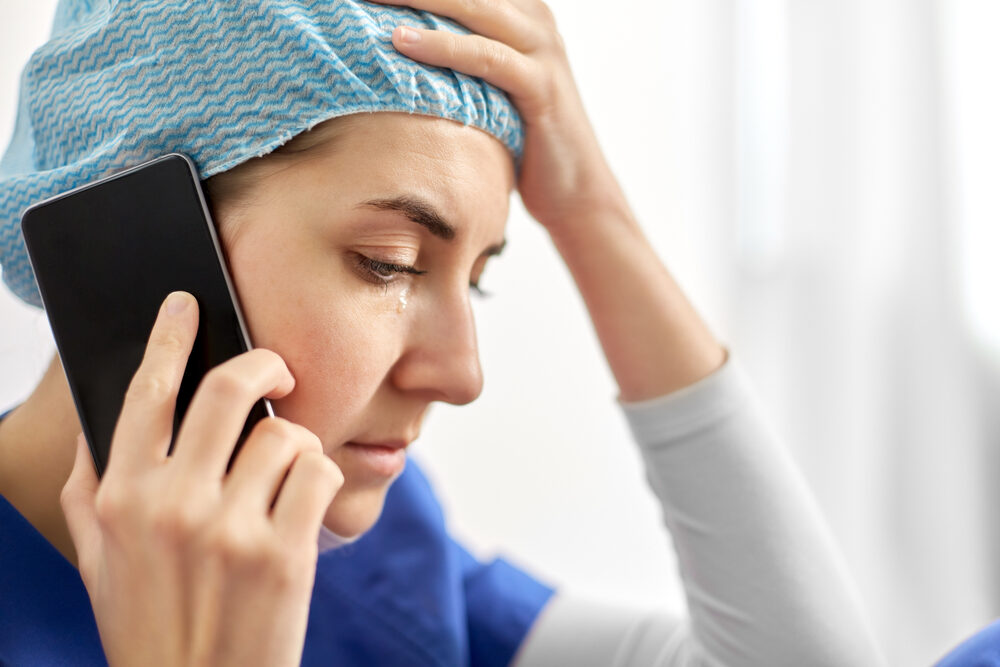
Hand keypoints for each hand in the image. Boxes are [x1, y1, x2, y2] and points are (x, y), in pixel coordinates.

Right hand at [59, 292, 343, 666]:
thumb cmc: (149, 624)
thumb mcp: (99, 559)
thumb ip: (93, 488)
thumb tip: (103, 420)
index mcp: (122, 499)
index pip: (145, 394)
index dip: (169, 338)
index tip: (187, 305)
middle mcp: (172, 506)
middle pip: (228, 391)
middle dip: (263, 365)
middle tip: (276, 370)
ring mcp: (230, 530)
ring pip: (284, 434)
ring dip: (294, 444)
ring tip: (284, 475)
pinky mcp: (283, 554)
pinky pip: (319, 471)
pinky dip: (320, 478)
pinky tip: (304, 503)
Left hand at [380, 0, 623, 230]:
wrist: (574, 189)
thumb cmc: (520, 137)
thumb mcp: (485, 84)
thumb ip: (453, 54)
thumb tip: (391, 43)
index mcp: (519, 8)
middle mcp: (533, 16)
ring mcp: (541, 47)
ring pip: (472, 6)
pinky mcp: (541, 84)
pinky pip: (486, 56)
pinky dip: (442, 47)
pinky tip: (402, 41)